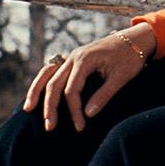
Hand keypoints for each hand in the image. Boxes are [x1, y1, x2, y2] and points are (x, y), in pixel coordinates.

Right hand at [27, 23, 155, 132]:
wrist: (137, 37)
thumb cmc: (131, 57)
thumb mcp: (121, 77)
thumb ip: (104, 95)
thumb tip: (87, 115)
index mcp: (85, 59)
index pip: (71, 90)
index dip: (73, 110)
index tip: (80, 126)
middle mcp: (75, 56)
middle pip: (55, 83)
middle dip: (50, 107)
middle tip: (50, 128)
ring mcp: (72, 57)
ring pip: (48, 75)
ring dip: (38, 92)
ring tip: (28, 110)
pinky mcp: (74, 60)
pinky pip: (53, 71)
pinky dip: (44, 83)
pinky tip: (38, 96)